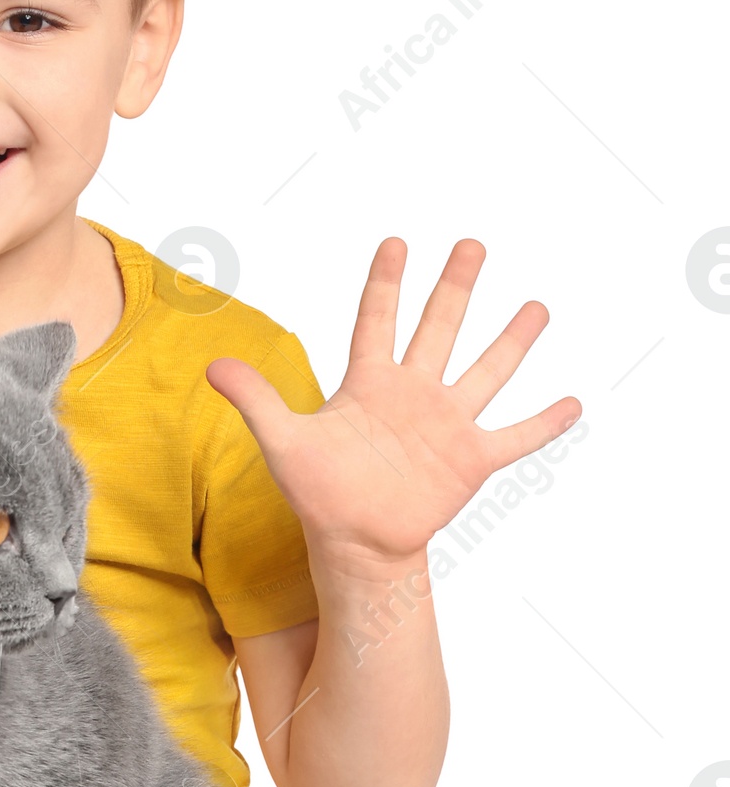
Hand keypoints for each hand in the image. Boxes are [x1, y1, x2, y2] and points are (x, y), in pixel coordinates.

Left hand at [206, 238, 580, 570]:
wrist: (354, 545)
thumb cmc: (319, 492)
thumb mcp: (284, 441)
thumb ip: (256, 399)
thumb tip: (213, 365)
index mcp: (369, 383)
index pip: (377, 320)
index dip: (386, 283)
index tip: (398, 241)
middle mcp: (413, 393)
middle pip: (438, 328)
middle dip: (455, 286)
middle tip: (472, 244)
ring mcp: (446, 424)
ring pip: (485, 372)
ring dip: (511, 341)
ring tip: (538, 306)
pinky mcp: (470, 460)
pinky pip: (515, 437)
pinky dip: (543, 423)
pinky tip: (573, 402)